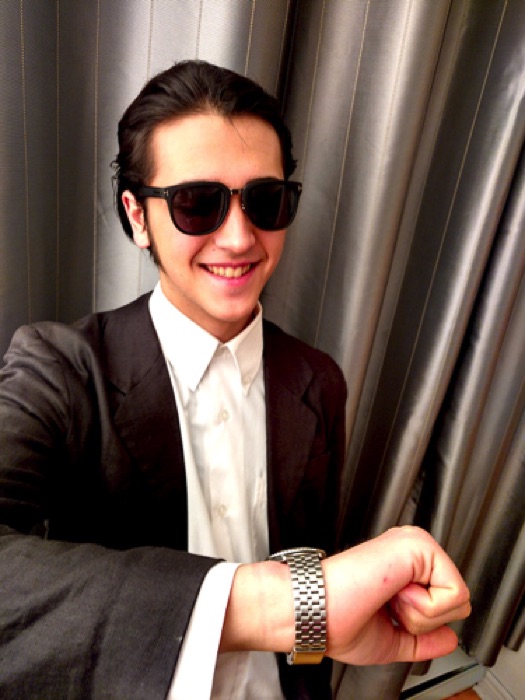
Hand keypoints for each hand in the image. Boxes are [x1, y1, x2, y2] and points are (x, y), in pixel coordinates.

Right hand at [323, 526, 470, 663]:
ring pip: (458, 598)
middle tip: (388, 608)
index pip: (445, 602)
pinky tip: (394, 594)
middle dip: (425, 621)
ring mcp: (414, 545)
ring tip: (388, 600)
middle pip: (457, 601)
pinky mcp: (418, 546)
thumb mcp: (390, 640)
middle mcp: (410, 553)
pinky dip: (425, 608)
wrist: (317, 612)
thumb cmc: (337, 622)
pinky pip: (454, 592)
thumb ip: (423, 640)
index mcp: (403, 569)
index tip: (386, 615)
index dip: (422, 624)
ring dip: (421, 615)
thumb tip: (450, 638)